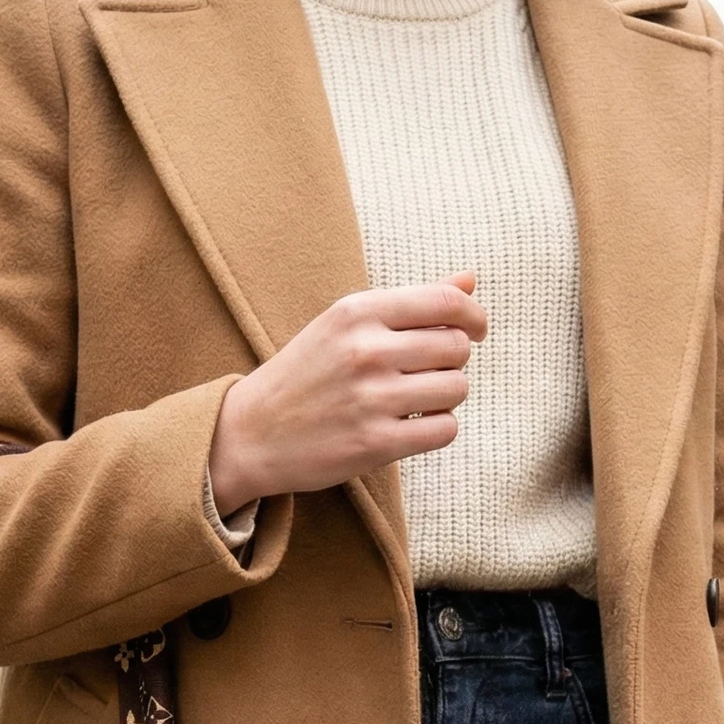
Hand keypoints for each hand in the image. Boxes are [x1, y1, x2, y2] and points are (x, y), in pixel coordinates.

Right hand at [208, 274, 488, 516]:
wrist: (249, 434)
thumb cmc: (304, 376)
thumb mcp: (345, 326)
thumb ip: (410, 303)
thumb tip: (470, 280)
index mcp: (356, 312)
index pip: (446, 304)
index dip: (473, 317)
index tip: (474, 331)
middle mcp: (365, 351)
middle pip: (456, 348)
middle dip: (454, 361)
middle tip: (429, 373)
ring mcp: (370, 399)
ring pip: (456, 389)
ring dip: (446, 397)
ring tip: (417, 401)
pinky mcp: (374, 444)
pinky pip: (444, 429)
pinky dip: (438, 428)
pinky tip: (413, 426)